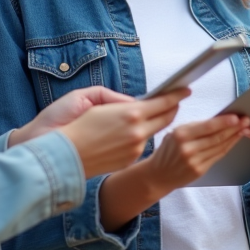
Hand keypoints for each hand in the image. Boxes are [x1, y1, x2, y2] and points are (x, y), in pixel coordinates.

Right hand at [56, 87, 187, 178]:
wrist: (64, 156)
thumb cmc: (77, 126)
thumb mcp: (99, 105)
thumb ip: (123, 102)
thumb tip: (137, 104)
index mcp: (132, 114)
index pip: (164, 102)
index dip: (176, 95)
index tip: (185, 90)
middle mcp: (139, 132)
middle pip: (166, 118)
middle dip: (172, 109)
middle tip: (175, 102)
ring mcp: (136, 148)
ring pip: (153, 133)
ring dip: (155, 124)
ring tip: (152, 116)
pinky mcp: (130, 160)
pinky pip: (141, 145)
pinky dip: (141, 137)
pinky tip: (131, 134)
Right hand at [143, 114, 249, 197]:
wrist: (158, 175)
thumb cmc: (168, 150)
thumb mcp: (175, 133)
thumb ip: (194, 127)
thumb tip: (218, 119)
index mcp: (181, 134)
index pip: (207, 127)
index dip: (223, 122)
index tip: (236, 116)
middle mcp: (188, 148)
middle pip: (216, 137)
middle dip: (234, 128)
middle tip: (246, 120)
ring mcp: (194, 161)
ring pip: (220, 147)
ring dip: (234, 137)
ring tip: (245, 129)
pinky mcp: (200, 170)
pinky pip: (218, 156)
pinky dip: (228, 147)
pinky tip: (235, 140)